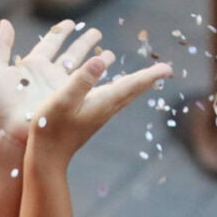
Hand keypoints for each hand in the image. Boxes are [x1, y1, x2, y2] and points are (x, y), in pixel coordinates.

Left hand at [0, 20, 110, 142]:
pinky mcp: (69, 100)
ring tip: (110, 54)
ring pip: (81, 69)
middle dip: (84, 43)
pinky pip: (86, 87)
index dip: (61, 32)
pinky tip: (107, 73)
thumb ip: (1, 46)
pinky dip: (97, 79)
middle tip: (97, 33)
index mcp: (33, 65)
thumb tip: (5, 22)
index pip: (51, 43)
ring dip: (95, 60)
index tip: (71, 23)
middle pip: (71, 54)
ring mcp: (60, 88)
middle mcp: (49, 76)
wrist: (8, 134)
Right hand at [28, 37, 171, 161]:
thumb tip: (100, 60)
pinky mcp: (90, 116)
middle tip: (165, 71)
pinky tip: (114, 86)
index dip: (150, 75)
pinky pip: (112, 98)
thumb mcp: (63, 100)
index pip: (132, 85)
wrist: (47, 156)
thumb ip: (81, 80)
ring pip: (123, 94)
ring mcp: (99, 113)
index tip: (169, 69)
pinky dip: (119, 87)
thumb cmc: (51, 128)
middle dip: (148, 79)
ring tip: (145, 76)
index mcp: (103, 102)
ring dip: (135, 83)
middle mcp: (106, 108)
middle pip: (132, 90)